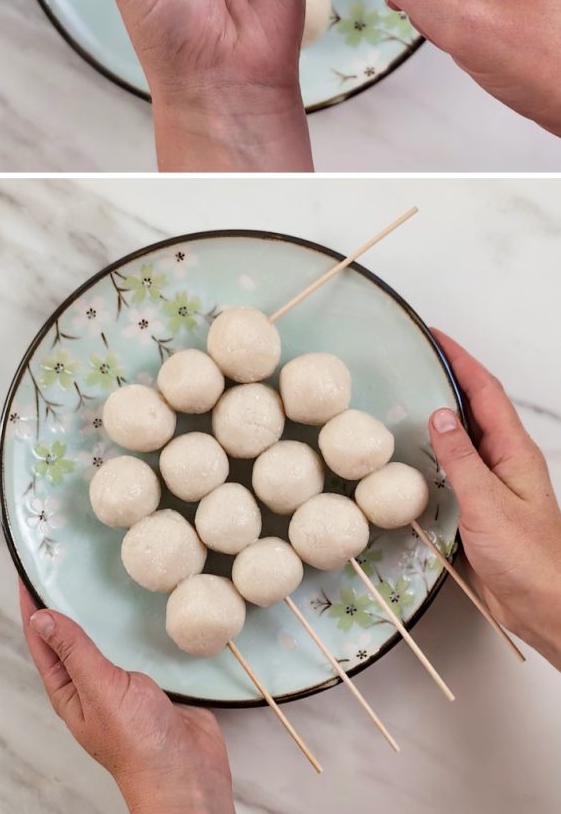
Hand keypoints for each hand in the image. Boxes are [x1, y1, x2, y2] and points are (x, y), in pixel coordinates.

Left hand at [20, 587, 234, 813]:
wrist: (187, 773)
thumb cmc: (138, 744)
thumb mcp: (98, 689)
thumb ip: (74, 652)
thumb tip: (40, 617)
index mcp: (70, 690)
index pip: (43, 640)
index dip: (33, 606)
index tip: (29, 569)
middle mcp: (94, 685)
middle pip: (75, 636)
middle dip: (69, 601)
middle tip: (70, 560)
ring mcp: (125, 683)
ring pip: (110, 638)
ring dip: (108, 610)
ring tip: (109, 571)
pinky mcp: (156, 680)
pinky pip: (142, 644)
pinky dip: (142, 623)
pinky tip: (150, 602)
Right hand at [429, 340, 560, 667]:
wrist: (545, 608)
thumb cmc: (527, 558)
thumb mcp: (488, 504)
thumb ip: (461, 460)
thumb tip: (438, 414)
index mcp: (513, 451)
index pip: (484, 391)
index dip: (460, 360)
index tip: (433, 336)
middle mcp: (504, 462)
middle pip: (474, 410)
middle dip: (446, 381)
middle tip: (409, 364)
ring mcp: (493, 487)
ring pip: (462, 443)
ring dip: (436, 421)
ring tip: (400, 404)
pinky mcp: (480, 513)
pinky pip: (453, 476)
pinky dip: (431, 462)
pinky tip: (407, 465)